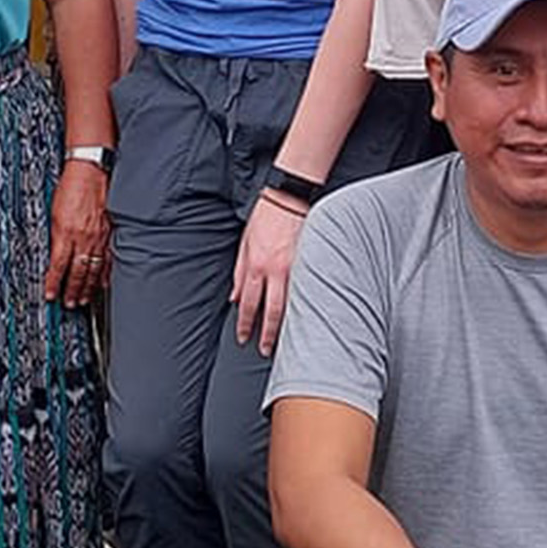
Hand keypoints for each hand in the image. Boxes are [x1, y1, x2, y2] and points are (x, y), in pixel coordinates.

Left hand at [43, 160, 111, 304]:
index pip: (59, 265)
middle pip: (78, 272)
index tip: (50, 295)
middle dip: (72, 291)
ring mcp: (100, 237)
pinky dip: (104, 274)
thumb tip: (53, 254)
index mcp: (67, 232)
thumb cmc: (71, 186)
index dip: (54, 283)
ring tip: (83, 300)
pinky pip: (108, 259)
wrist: (90, 171)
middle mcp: (84, 238)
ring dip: (88, 287)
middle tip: (69, 304)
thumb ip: (55, 236)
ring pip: (94, 269)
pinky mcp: (110, 233)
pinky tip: (102, 283)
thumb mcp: (54, 212)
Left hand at [231, 188, 308, 352]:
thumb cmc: (265, 217)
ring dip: (288, 325)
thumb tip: (234, 297)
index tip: (244, 338)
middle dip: (267, 334)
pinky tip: (307, 317)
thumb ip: (239, 272)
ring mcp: (296, 268)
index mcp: (256, 266)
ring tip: (286, 341)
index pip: (249, 304)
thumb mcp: (244, 243)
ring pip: (293, 304)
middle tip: (264, 350)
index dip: (246, 324)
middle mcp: (276, 271)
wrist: (288, 197)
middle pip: (272, 311)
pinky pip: (308, 289)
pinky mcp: (312, 262)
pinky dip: (306, 306)